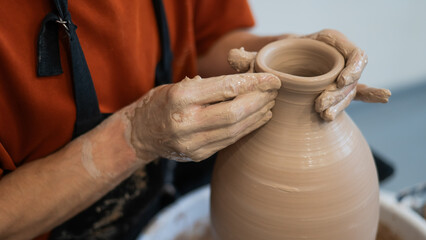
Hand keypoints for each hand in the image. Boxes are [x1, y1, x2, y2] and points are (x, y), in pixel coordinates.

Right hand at [128, 73, 280, 161]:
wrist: (141, 134)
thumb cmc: (161, 103)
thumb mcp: (179, 85)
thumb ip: (209, 85)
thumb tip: (246, 82)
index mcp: (180, 98)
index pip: (225, 88)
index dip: (253, 83)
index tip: (272, 79)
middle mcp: (186, 122)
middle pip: (234, 113)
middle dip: (259, 100)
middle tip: (274, 91)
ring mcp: (192, 143)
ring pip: (235, 130)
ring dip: (257, 116)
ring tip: (271, 103)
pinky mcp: (198, 155)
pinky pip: (229, 141)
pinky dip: (247, 128)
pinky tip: (259, 118)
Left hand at [228, 29, 390, 120]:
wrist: (276, 70)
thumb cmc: (270, 61)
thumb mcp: (260, 61)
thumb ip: (248, 60)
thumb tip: (232, 56)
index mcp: (324, 44)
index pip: (349, 52)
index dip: (352, 68)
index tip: (340, 83)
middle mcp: (335, 58)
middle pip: (351, 75)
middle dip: (340, 94)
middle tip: (320, 108)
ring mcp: (337, 76)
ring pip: (350, 91)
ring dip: (341, 105)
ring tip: (324, 117)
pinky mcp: (335, 91)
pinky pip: (356, 93)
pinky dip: (370, 94)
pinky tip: (382, 97)